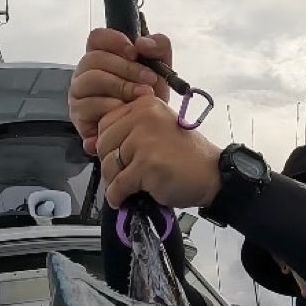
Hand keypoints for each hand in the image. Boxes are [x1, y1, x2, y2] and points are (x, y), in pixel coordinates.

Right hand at [68, 28, 173, 156]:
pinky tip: (127, 114)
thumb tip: (143, 43)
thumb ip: (159, 48)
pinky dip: (112, 108)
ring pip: (91, 79)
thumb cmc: (149, 100)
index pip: (97, 38)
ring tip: (143, 97)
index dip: (114, 41)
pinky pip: (89, 105)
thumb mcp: (161, 71)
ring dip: (121, 86)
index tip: (135, 52)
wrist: (149, 133)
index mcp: (101, 57)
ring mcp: (79, 94)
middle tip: (150, 80)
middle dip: (126, 68)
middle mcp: (85, 73)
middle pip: (94, 59)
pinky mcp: (79, 115)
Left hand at [96, 93, 221, 209]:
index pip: (106, 123)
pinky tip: (121, 200)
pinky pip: (120, 184)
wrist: (213, 174)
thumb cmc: (187, 157)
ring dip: (112, 181)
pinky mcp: (147, 165)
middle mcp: (143, 117)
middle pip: (105, 143)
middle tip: (119, 177)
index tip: (116, 158)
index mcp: (144, 105)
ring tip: (123, 189)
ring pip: (110, 164)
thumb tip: (92, 146)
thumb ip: (131, 131)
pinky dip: (116, 195)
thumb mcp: (158, 130)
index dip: (107, 144)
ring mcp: (144, 141)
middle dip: (109, 164)